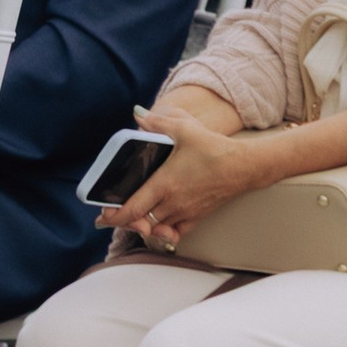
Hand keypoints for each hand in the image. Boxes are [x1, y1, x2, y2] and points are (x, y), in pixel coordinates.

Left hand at [110, 103, 270, 252]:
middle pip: (140, 223)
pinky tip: (158, 222)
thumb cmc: (213, 148)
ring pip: (156, 229)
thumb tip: (137, 114)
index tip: (102, 215)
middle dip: (124, 221)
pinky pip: (175, 232)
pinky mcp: (197, 217)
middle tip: (111, 214)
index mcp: (164, 185)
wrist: (244, 166)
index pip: (132, 210)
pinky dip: (164, 231)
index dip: (114, 216)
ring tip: (133, 216)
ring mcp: (185, 213)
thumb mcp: (183, 128)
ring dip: (142, 225)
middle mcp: (172, 204)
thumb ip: (156, 123)